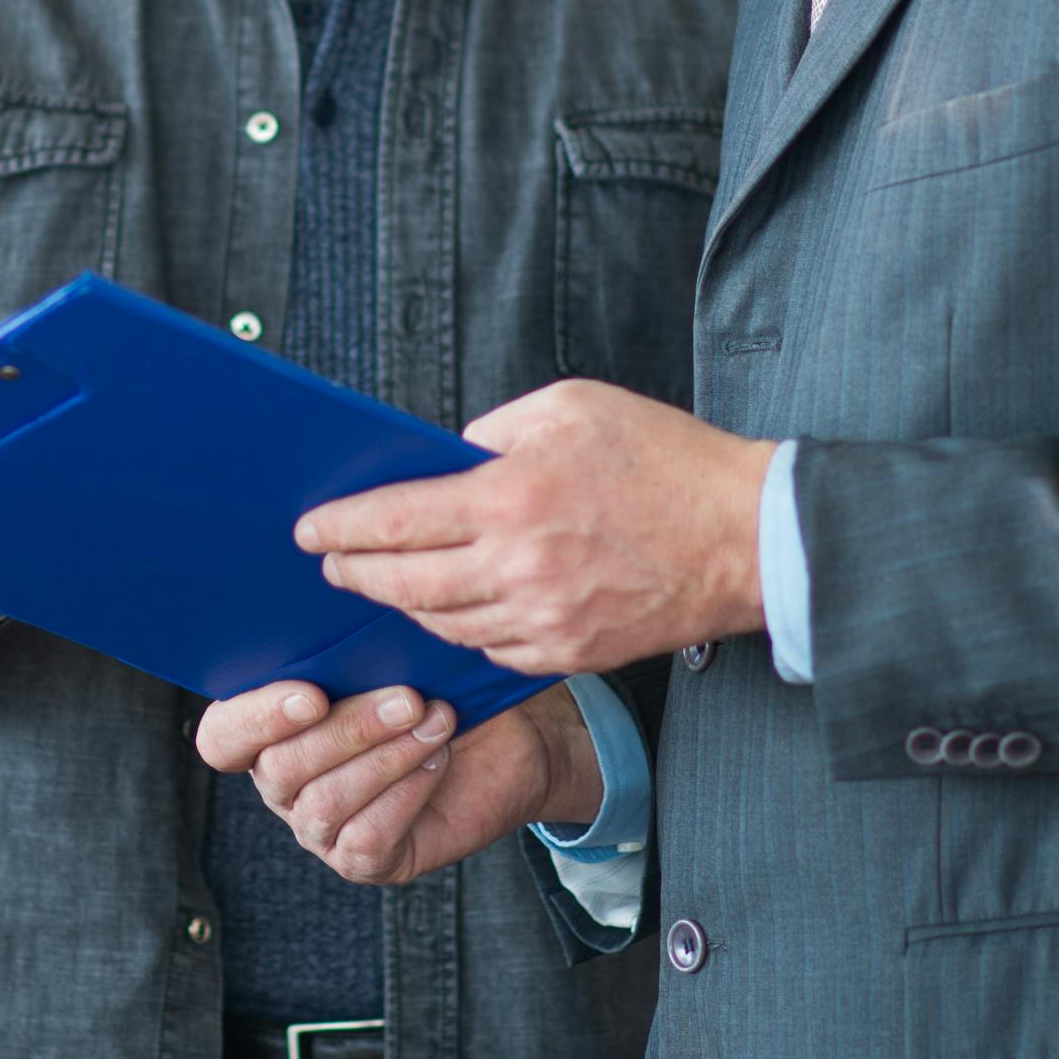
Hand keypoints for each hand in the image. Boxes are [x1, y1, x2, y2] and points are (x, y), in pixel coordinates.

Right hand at [197, 680, 603, 885]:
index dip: (256, 718)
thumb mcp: (392, 656)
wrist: (508, 738)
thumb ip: (351, 652)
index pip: (222, 737)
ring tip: (436, 722)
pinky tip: (436, 761)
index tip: (313, 693)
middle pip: (281, 767)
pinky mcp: (363, 860)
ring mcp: (319, 826)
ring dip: (386, 759)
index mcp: (267, 726)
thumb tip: (342, 627)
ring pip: (324, 803)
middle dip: (349, 729)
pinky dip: (404, 797)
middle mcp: (281, 781)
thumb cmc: (437, 683)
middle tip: (408, 698)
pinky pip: (365, 839)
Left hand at [297, 380, 770, 675]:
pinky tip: (446, 614)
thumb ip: (498, 432)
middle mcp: (518, 568)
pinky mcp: (570, 651)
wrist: (747, 537)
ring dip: (404, 606)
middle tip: (332, 564)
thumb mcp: (573, 407)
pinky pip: (491, 650)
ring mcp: (543, 620)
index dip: (342, 528)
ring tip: (383, 586)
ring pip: (443, 623)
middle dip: (357, 574)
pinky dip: (460, 632)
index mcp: (512, 498)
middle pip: (405, 582)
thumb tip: (450, 462)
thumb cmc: (666, 460)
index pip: (396, 520)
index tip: (310, 530)